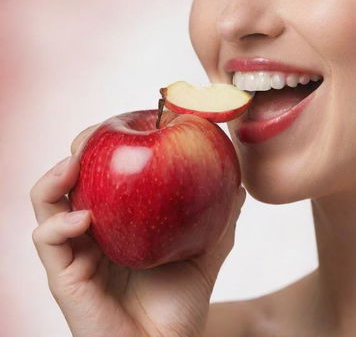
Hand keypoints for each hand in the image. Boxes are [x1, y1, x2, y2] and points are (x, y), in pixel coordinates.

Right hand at [30, 124, 245, 336]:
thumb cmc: (181, 302)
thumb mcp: (207, 250)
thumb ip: (221, 217)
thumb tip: (239, 184)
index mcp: (119, 219)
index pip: (105, 171)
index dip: (109, 143)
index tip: (130, 122)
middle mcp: (93, 230)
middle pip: (71, 177)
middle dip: (78, 148)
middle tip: (95, 134)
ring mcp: (76, 252)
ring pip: (46, 203)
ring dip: (55, 176)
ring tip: (74, 163)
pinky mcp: (65, 277)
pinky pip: (47, 241)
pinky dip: (59, 224)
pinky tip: (84, 219)